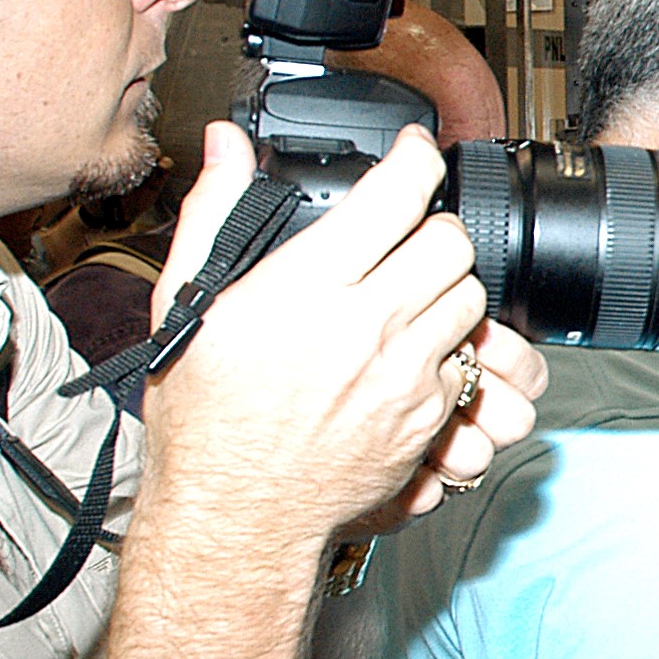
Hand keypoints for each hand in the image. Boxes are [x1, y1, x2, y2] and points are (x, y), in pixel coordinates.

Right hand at [141, 123, 545, 547]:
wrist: (236, 512)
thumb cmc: (204, 416)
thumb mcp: (188, 305)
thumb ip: (214, 214)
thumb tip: (225, 145)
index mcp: (306, 287)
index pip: (396, 195)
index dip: (415, 159)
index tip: (414, 152)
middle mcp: (366, 325)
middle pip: (451, 241)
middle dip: (433, 226)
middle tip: (408, 232)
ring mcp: (405, 373)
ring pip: (471, 296)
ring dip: (447, 283)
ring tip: (409, 289)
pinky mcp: (428, 414)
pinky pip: (467, 357)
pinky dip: (448, 343)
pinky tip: (409, 346)